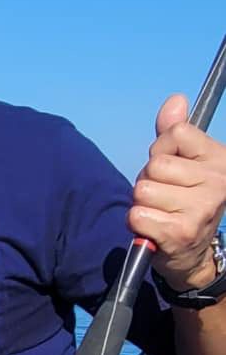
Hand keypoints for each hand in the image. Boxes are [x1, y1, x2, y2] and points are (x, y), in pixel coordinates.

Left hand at [131, 94, 225, 290]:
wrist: (192, 253)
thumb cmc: (183, 202)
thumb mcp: (185, 163)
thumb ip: (174, 132)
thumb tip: (175, 100)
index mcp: (219, 159)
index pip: (176, 133)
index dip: (162, 149)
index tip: (171, 169)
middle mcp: (217, 182)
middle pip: (155, 165)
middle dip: (149, 180)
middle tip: (163, 197)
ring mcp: (200, 208)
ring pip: (143, 190)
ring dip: (142, 203)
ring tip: (159, 212)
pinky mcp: (179, 232)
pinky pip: (137, 215)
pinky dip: (137, 223)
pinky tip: (154, 227)